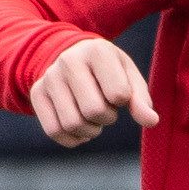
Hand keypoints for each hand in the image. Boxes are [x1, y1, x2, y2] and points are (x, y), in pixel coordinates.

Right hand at [26, 39, 156, 147]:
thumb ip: (140, 99)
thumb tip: (152, 122)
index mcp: (97, 50)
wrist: (72, 57)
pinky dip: (73, 139)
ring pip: (72, 124)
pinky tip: (80, 129)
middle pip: (93, 111)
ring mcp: (49, 77)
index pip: (118, 94)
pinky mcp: (37, 94)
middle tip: (107, 109)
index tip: (118, 93)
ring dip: (90, 130)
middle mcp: (68, 61)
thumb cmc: (108, 70)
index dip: (123, 101)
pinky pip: (54, 131)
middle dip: (107, 118)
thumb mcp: (128, 77)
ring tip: (93, 118)